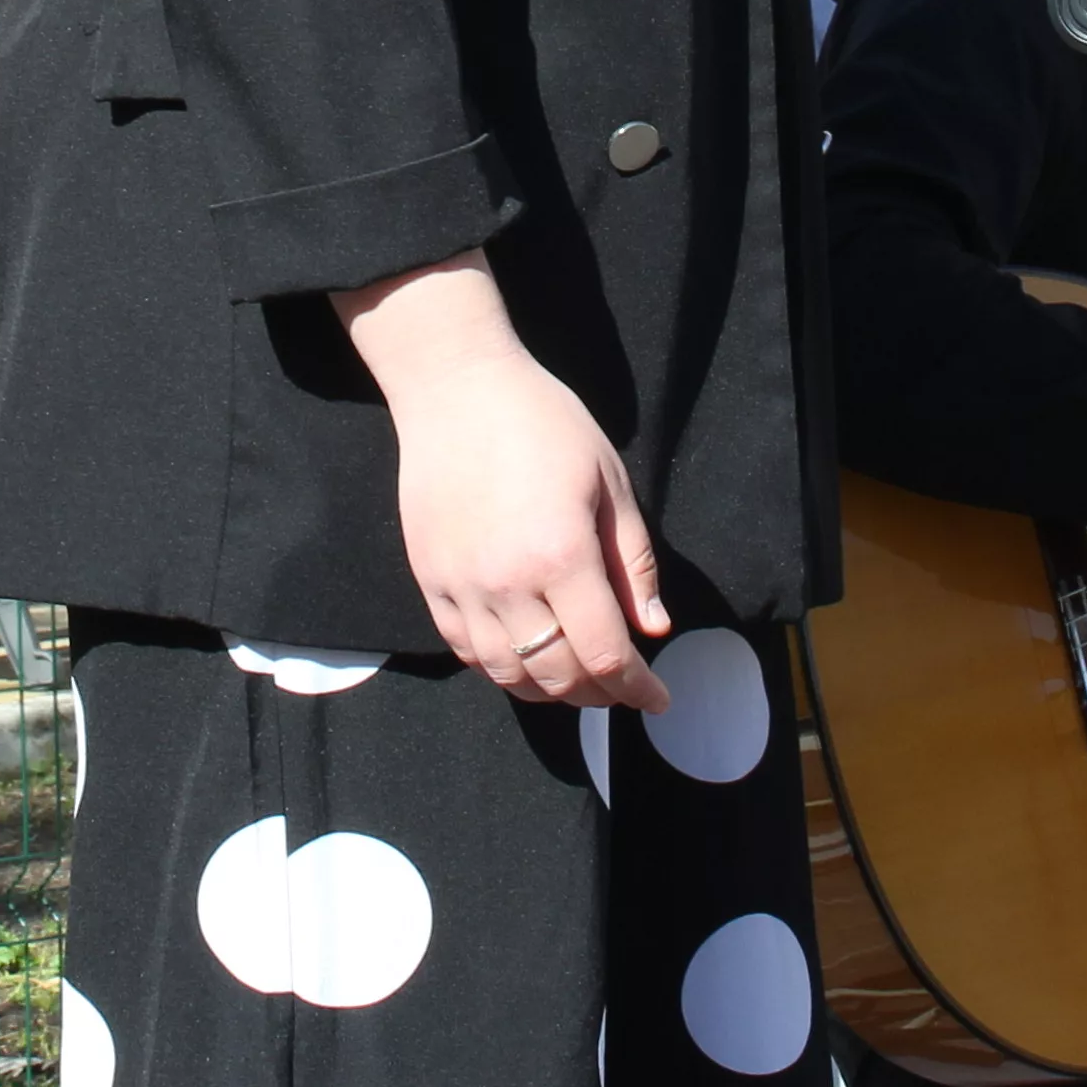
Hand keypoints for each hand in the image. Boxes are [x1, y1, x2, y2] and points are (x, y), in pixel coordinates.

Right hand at [333, 258, 673, 711]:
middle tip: (620, 686)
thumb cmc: (542, 422)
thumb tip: (652, 628)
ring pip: (507, 675)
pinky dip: (500, 668)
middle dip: (598, 694)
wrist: (456, 388)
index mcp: (562, 556)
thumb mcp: (609, 480)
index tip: (656, 698)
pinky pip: (465, 650)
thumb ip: (632, 562)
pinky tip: (524, 656)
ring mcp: (462, 586)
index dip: (635, 688)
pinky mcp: (430, 580)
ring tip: (575, 678)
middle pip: (557, 675)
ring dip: (549, 690)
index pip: (604, 654)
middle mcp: (508, 583)